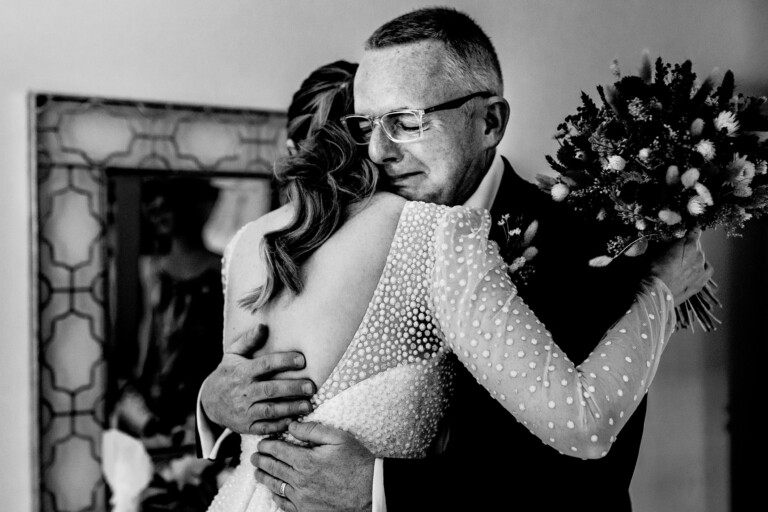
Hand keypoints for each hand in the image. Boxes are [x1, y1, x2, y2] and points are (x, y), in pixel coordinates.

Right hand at [201, 324, 315, 435]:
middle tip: (311, 386)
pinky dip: (279, 425)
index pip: (265, 365)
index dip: (284, 361)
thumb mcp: (232, 355)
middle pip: (271, 389)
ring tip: (309, 405)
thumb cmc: (227, 374)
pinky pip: (265, 427)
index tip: (302, 360)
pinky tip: (294, 420)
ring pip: (270, 410)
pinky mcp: (246, 426)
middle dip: (292, 388)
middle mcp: (243, 392)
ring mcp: (244, 411)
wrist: (209, 402)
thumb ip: (248, 341)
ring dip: (291, 408)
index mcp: (242, 372)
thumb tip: (263, 326)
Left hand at [252, 421, 374, 511]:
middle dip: (260, 460)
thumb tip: (292, 425)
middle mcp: (300, 481)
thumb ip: (313, 430)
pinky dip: (276, 497)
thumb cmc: (357, 462)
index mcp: (305, 461)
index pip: (277, 450)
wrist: (371, 491)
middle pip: (272, 468)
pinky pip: (284, 505)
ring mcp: (302, 499)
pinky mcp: (307, 511)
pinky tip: (274, 492)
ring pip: (275, 487)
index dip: (266, 445)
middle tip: (254, 456)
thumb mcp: (338, 438)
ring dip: (264, 478)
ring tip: (257, 473)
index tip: (261, 442)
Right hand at [649, 229, 713, 306]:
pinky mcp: (702, 281)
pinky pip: (707, 269)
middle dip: (689, 246)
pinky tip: (697, 268)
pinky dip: (703, 267)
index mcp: (689, 244)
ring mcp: (702, 268)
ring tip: (683, 263)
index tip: (688, 230)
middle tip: (677, 251)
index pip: (695, 231)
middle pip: (697, 245)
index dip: (690, 230)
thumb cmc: (653, 271)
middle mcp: (699, 254)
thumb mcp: (655, 251)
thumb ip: (666, 244)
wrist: (656, 293)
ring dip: (694, 257)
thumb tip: (667, 241)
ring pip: (701, 257)